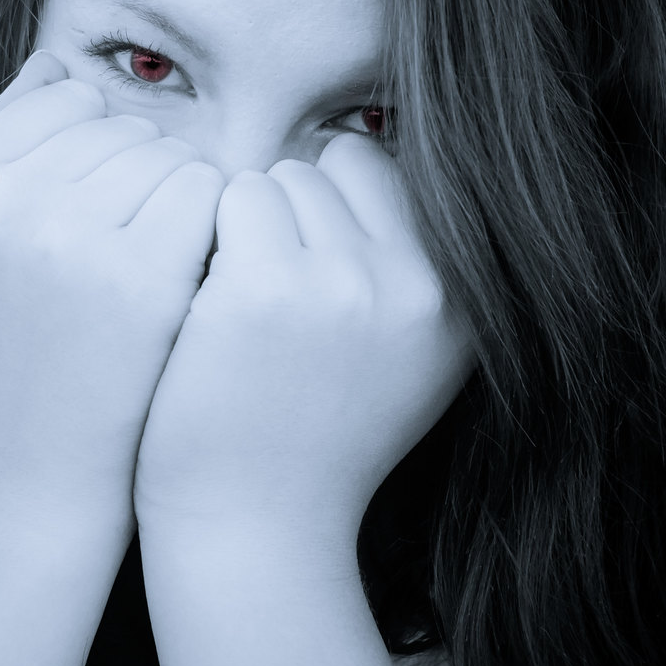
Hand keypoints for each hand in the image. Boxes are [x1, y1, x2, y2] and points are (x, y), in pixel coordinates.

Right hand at [0, 53, 224, 523]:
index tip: (90, 224)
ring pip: (170, 154)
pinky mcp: (136, 274)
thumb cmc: (21, 349)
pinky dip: (214, 234)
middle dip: (141, 180)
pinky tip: (191, 286)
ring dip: (182, 206)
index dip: (98, 156)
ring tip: (152, 278)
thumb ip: (10, 146)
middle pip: (122, 123)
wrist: (34, 475)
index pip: (65, 95)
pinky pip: (206, 193)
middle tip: (123, 262)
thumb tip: (61, 60)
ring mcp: (65, 233)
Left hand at [133, 132, 470, 543]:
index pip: (387, 173)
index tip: (307, 273)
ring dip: (242, 224)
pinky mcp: (263, 290)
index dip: (332, 209)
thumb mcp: (405, 354)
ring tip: (240, 309)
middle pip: (330, 167)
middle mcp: (415, 286)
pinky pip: (226, 199)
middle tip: (269, 299)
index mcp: (461, 299)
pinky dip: (204, 237)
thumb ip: (410, 262)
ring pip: (274, 178)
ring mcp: (341, 285)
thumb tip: (371, 137)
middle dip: (288, 214)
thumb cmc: (313, 436)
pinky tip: (204, 303)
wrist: (255, 528)